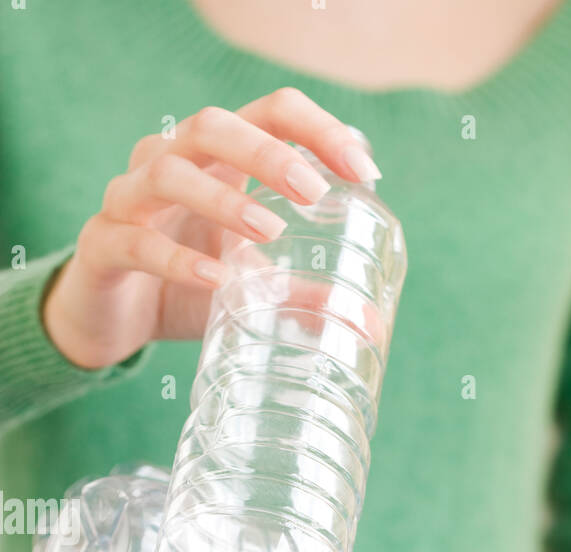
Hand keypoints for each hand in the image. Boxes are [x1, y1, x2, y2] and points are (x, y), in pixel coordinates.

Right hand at [42, 87, 380, 369]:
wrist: (113, 320)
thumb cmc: (190, 287)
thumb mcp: (252, 287)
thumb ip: (303, 294)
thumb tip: (370, 322)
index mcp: (215, 159)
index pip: (269, 113)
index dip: (318, 129)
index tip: (363, 171)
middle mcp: (168, 162)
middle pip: (212, 126)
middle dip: (267, 153)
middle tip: (313, 192)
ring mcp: (130, 200)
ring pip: (168, 172)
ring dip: (222, 198)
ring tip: (269, 231)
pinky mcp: (102, 245)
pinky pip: (136, 242)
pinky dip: (177, 259)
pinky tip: (214, 278)